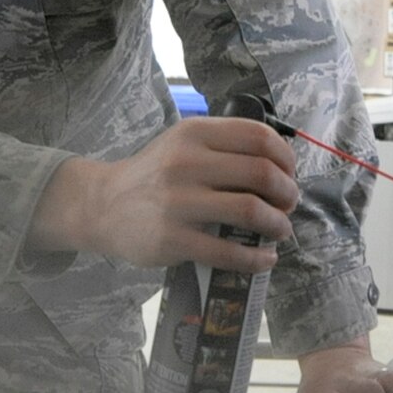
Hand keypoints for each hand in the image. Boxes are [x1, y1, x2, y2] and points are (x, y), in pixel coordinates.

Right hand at [31, 116, 298, 272]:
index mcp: (195, 133)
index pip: (259, 136)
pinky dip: (256, 258)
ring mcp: (178, 201)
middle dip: (287, 192)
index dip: (286, 158)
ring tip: (280, 230)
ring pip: (250, 210)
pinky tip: (265, 259)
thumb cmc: (155, 175)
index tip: (289, 174)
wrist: (102, 205)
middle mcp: (186, 162)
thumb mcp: (184, 144)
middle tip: (289, 205)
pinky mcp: (172, 239)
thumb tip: (282, 169)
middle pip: (262, 173)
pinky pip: (227, 251)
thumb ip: (225, 147)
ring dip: (278, 224)